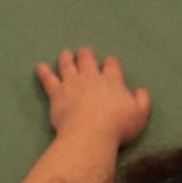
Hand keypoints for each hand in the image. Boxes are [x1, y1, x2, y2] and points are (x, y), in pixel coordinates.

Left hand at [32, 47, 151, 148]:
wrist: (91, 132)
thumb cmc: (118, 126)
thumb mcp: (139, 115)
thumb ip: (142, 101)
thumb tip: (141, 90)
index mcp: (112, 82)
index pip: (111, 67)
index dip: (110, 63)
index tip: (108, 61)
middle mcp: (91, 78)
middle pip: (87, 61)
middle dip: (86, 55)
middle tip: (83, 50)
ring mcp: (72, 83)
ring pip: (67, 66)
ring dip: (66, 58)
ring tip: (65, 53)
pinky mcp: (56, 93)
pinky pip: (48, 79)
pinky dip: (43, 72)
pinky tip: (39, 66)